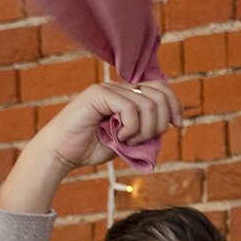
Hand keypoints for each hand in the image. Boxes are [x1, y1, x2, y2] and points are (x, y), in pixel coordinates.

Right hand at [38, 81, 183, 173]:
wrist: (62, 153)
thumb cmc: (92, 148)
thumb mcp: (129, 141)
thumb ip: (147, 131)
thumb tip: (169, 124)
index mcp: (128, 95)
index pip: (162, 89)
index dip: (175, 106)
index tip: (178, 126)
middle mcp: (119, 87)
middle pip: (160, 94)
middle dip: (160, 123)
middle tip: (142, 140)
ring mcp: (109, 88)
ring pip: (148, 104)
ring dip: (144, 130)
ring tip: (127, 141)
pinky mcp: (98, 94)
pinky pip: (131, 109)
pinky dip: (131, 129)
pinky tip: (119, 137)